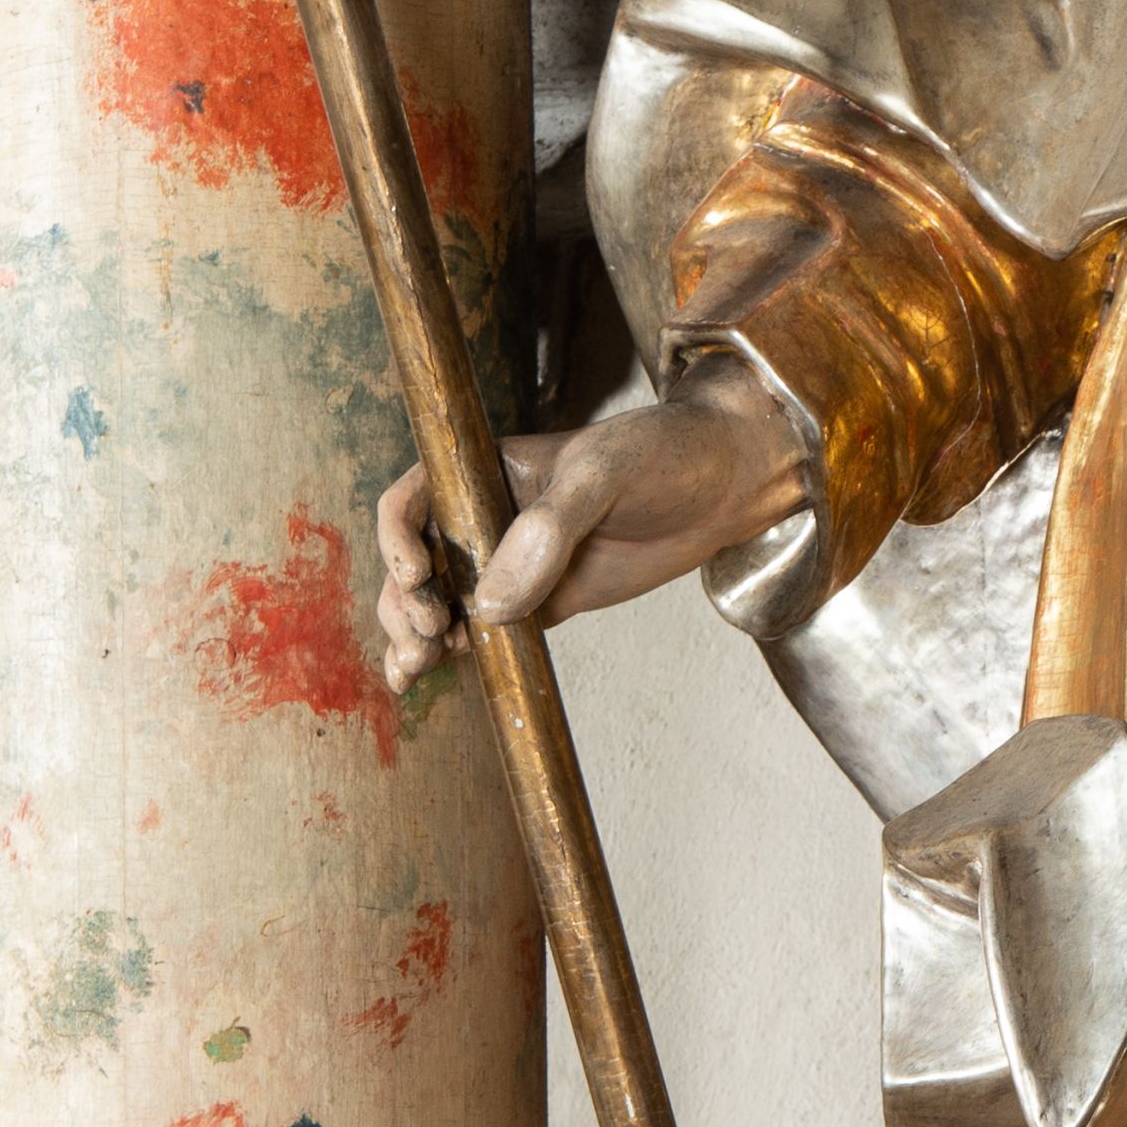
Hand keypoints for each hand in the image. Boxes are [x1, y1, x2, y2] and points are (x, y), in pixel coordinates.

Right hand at [373, 361, 803, 690]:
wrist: (727, 483)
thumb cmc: (664, 453)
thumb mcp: (603, 473)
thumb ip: (549, 531)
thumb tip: (490, 602)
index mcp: (488, 469)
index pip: (415, 497)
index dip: (399, 537)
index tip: (420, 574)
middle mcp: (490, 515)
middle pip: (417, 559)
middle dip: (404, 600)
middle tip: (428, 630)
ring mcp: (514, 562)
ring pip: (441, 601)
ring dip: (415, 633)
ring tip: (416, 663)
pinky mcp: (543, 601)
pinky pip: (485, 629)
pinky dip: (453, 651)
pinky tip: (430, 672)